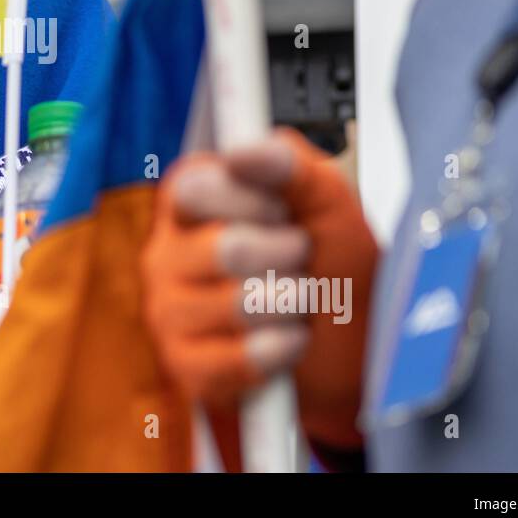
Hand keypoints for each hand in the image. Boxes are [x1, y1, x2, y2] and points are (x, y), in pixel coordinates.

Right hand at [142, 128, 377, 449]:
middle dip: (287, 257)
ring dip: (291, 306)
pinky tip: (287, 343)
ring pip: (237, 304)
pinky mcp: (183, 365)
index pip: (195, 188)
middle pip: (226, 248)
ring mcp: (168, 311)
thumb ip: (291, 166)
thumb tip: (242, 152)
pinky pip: (235, 359)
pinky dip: (280, 351)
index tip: (282, 212)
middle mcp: (166, 252)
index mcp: (191, 201)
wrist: (351, 353)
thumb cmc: (334, 271)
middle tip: (299, 261)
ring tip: (297, 304)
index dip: (255, 202)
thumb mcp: (329, 206)